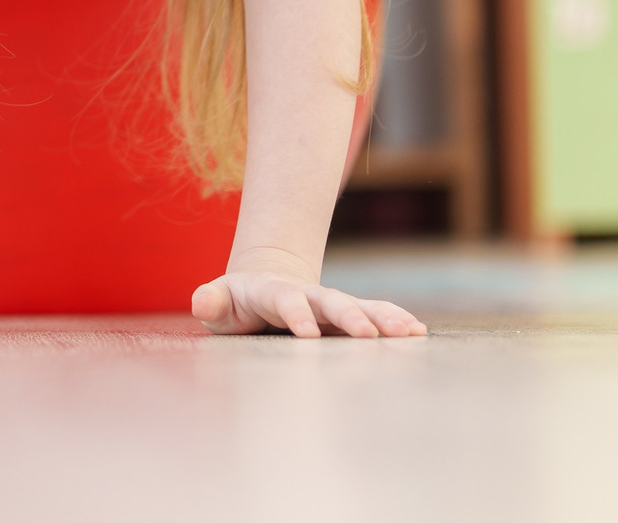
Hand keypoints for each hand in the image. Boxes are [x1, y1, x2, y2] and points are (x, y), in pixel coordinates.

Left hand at [192, 268, 426, 338]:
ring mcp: (329, 304)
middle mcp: (307, 295)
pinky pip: (374, 314)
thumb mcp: (219, 303)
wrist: (265, 282)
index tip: (307, 332)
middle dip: (348, 316)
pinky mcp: (346, 315)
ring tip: (409, 332)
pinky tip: (417, 332)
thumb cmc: (236, 302)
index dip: (295, 314)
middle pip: (330, 301)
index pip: (284, 301)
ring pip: (359, 307)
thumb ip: (211, 303)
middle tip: (368, 335)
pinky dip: (394, 320)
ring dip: (383, 318)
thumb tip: (200, 303)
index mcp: (272, 291)